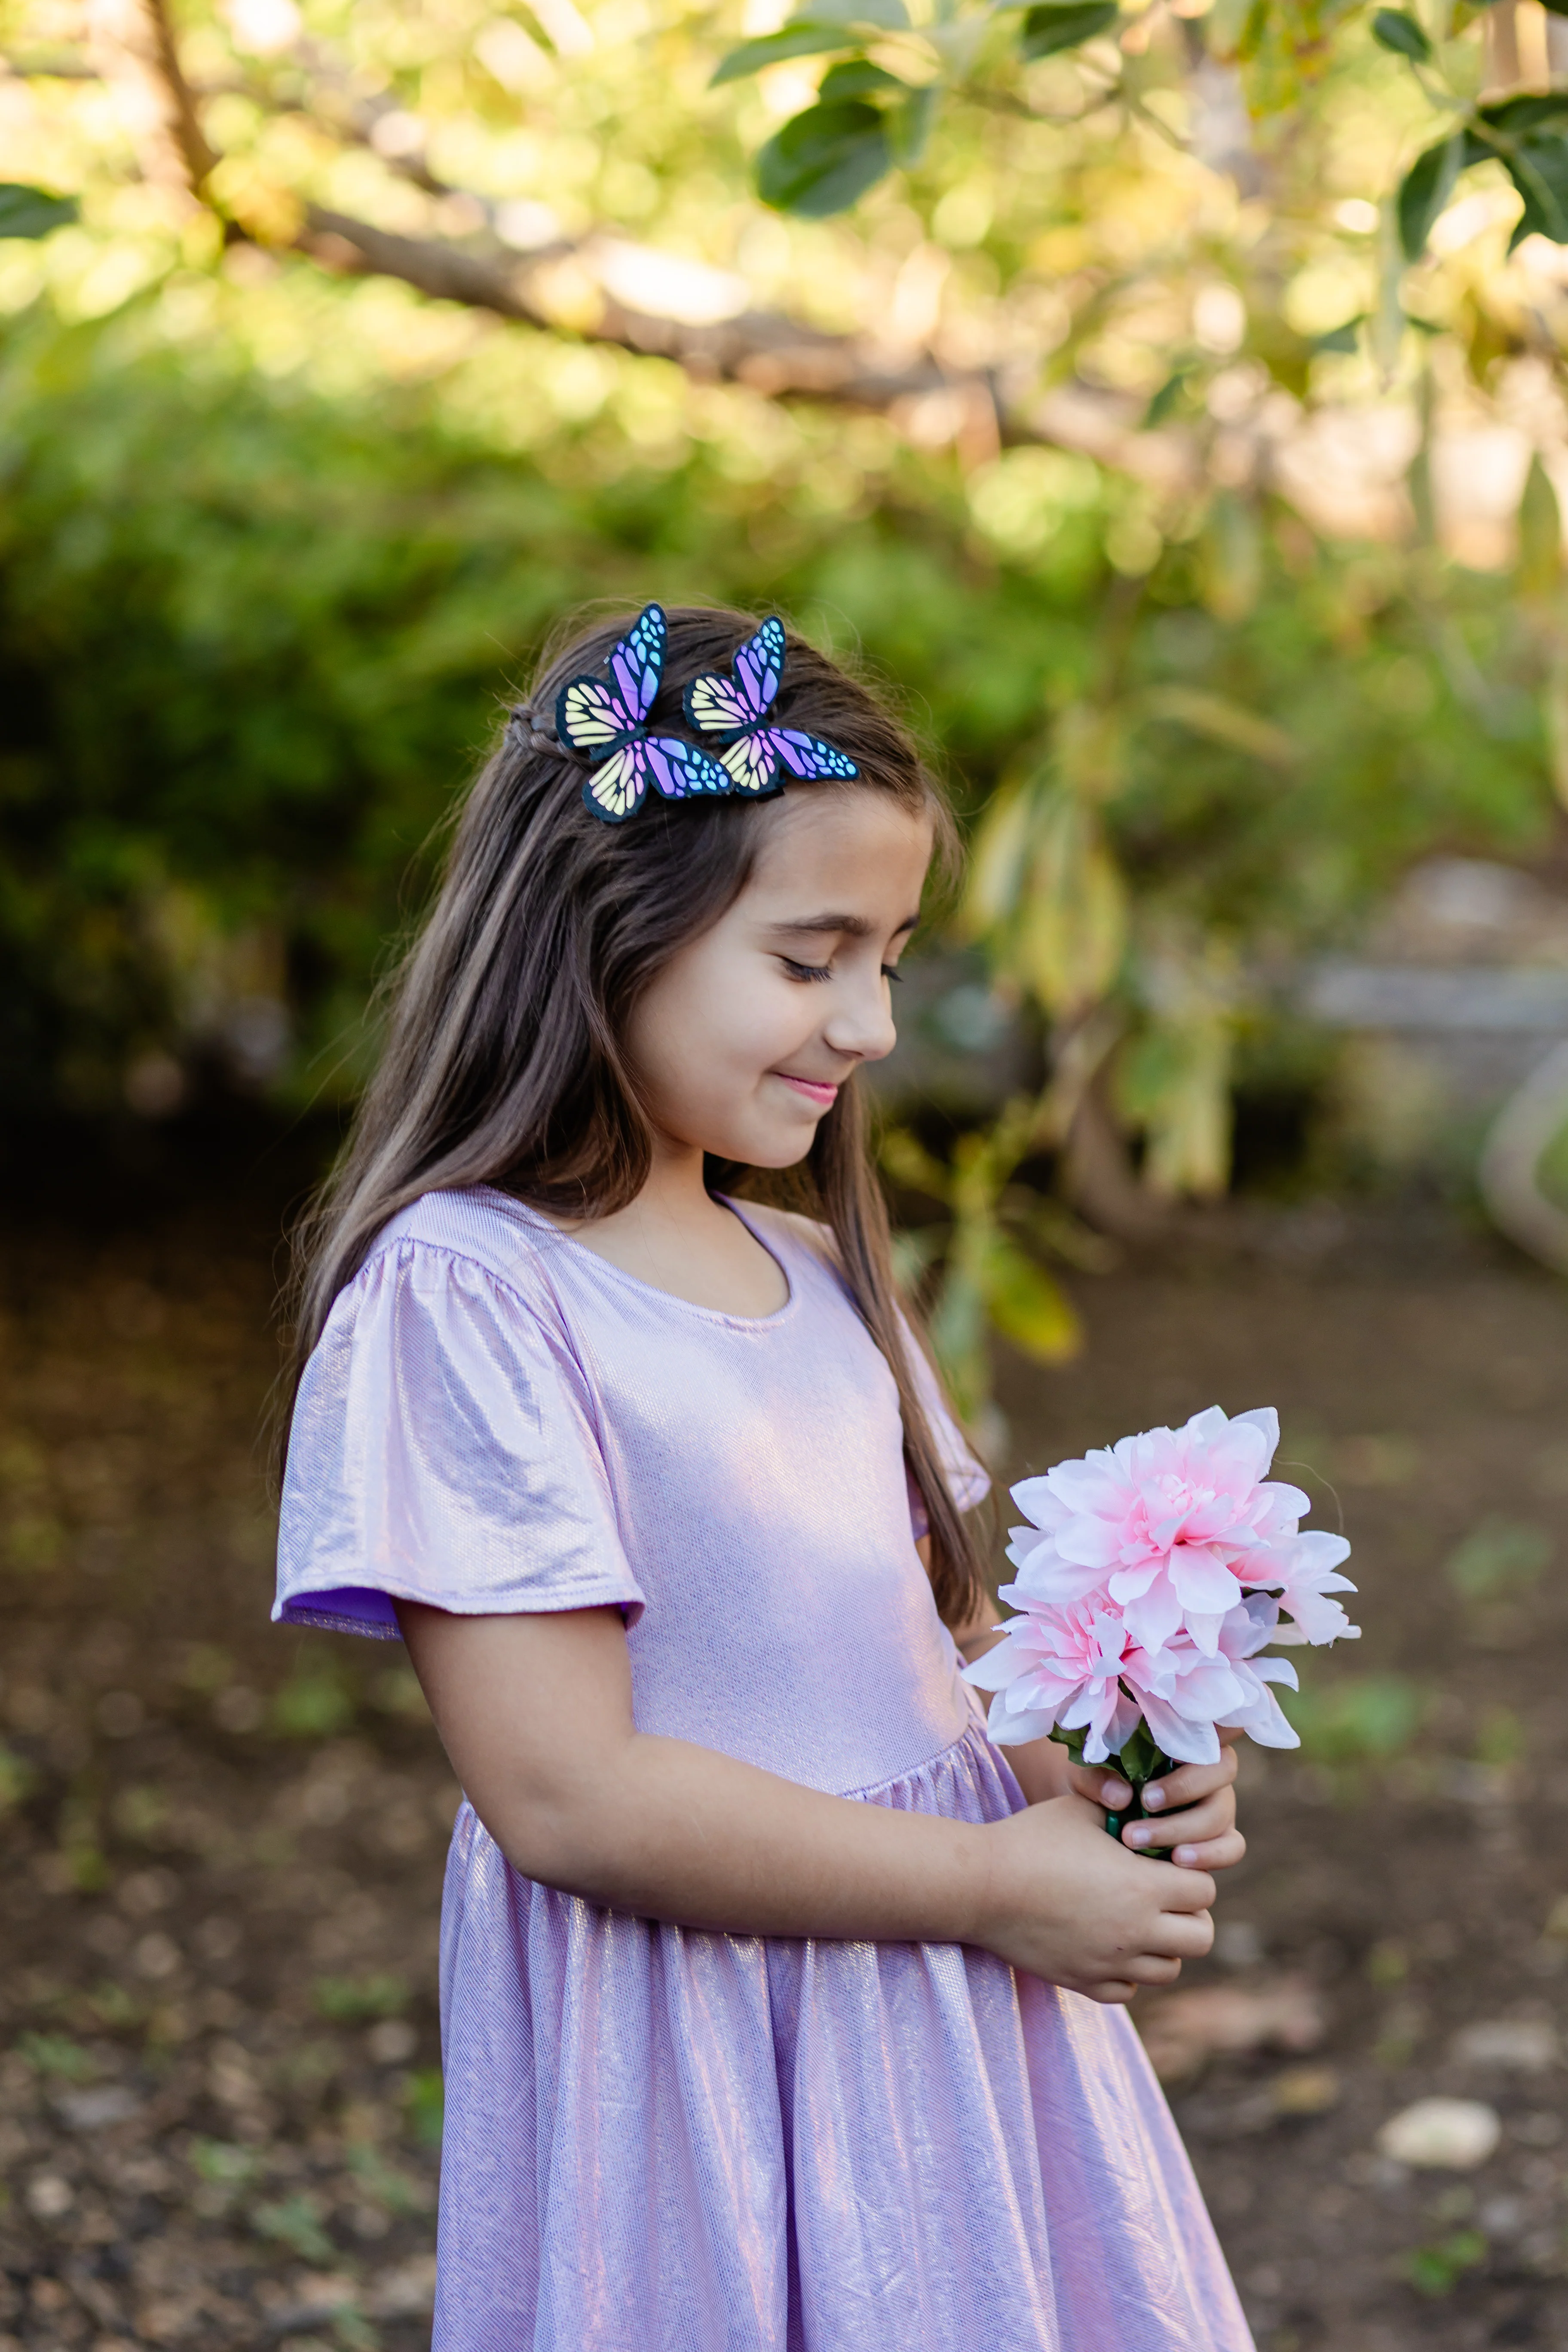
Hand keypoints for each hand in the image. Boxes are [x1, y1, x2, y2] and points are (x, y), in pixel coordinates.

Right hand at [977, 1792, 1215, 2002]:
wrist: (982, 1886)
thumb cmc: (1032, 1838)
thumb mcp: (1084, 1811)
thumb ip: (1128, 1816)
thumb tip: (1153, 1818)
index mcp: (1142, 1887)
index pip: (1204, 1890)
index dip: (1191, 1873)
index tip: (1168, 1863)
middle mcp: (1135, 1932)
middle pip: (1201, 1938)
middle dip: (1190, 1914)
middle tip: (1163, 1896)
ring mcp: (1111, 1964)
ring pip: (1169, 1970)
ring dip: (1163, 1945)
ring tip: (1136, 1919)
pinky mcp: (1085, 1983)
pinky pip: (1128, 1989)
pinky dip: (1128, 1971)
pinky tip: (1108, 1943)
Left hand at [1068, 1733, 1243, 1873]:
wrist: (1087, 1817)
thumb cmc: (1091, 1782)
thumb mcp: (1081, 1773)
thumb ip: (1096, 1778)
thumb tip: (1121, 1796)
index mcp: (1182, 1738)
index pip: (1215, 1723)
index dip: (1218, 1726)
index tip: (1178, 1743)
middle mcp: (1208, 1769)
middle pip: (1221, 1770)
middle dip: (1183, 1789)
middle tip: (1144, 1803)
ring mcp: (1217, 1804)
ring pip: (1221, 1813)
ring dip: (1182, 1828)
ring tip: (1138, 1840)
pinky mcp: (1218, 1838)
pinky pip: (1230, 1847)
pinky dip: (1208, 1854)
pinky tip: (1176, 1859)